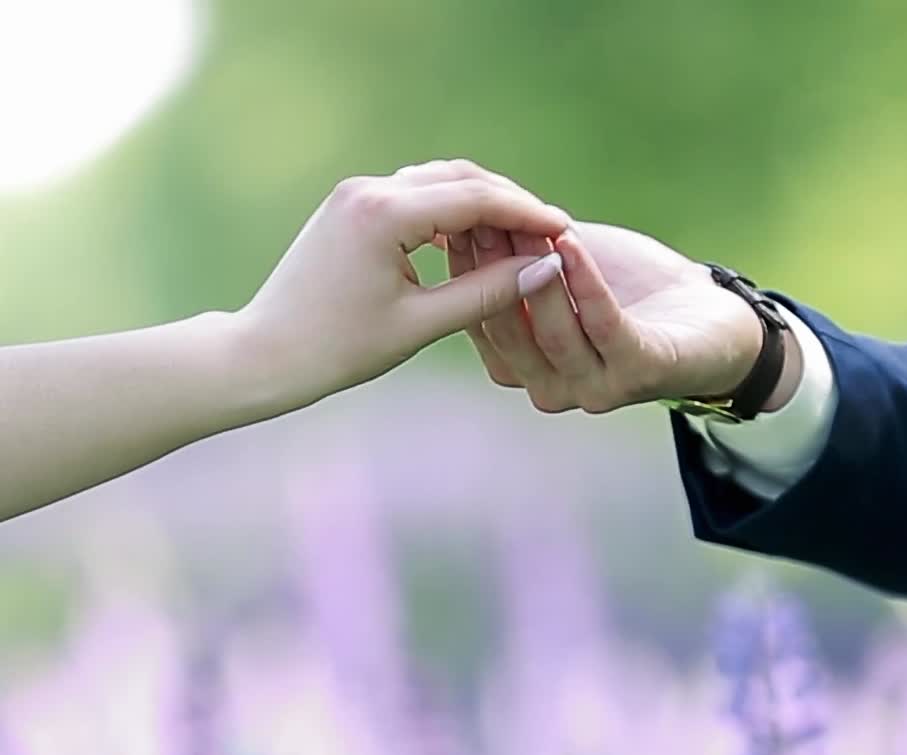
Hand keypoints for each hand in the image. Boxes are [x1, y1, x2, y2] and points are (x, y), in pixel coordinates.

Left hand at [235, 160, 569, 415]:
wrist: (268, 352)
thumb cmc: (340, 348)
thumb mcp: (422, 325)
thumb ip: (487, 292)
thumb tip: (546, 267)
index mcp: (384, 214)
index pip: (475, 198)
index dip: (527, 212)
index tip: (565, 231)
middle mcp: (368, 188)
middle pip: (460, 178)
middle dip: (509, 202)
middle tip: (551, 232)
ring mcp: (356, 193)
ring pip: (437, 182)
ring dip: (481, 204)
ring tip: (520, 238)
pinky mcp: (351, 206)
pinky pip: (415, 197)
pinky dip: (450, 213)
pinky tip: (476, 241)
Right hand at [445, 216, 780, 414]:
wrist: (712, 319)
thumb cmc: (635, 292)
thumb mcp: (565, 266)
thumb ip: (519, 248)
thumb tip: (457, 209)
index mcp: (526, 368)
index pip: (480, 323)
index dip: (463, 272)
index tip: (451, 217)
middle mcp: (552, 388)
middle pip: (506, 332)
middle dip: (491, 271)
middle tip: (479, 217)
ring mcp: (593, 388)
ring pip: (550, 334)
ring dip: (534, 272)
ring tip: (525, 223)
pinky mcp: (637, 373)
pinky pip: (602, 326)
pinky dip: (584, 283)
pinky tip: (569, 242)